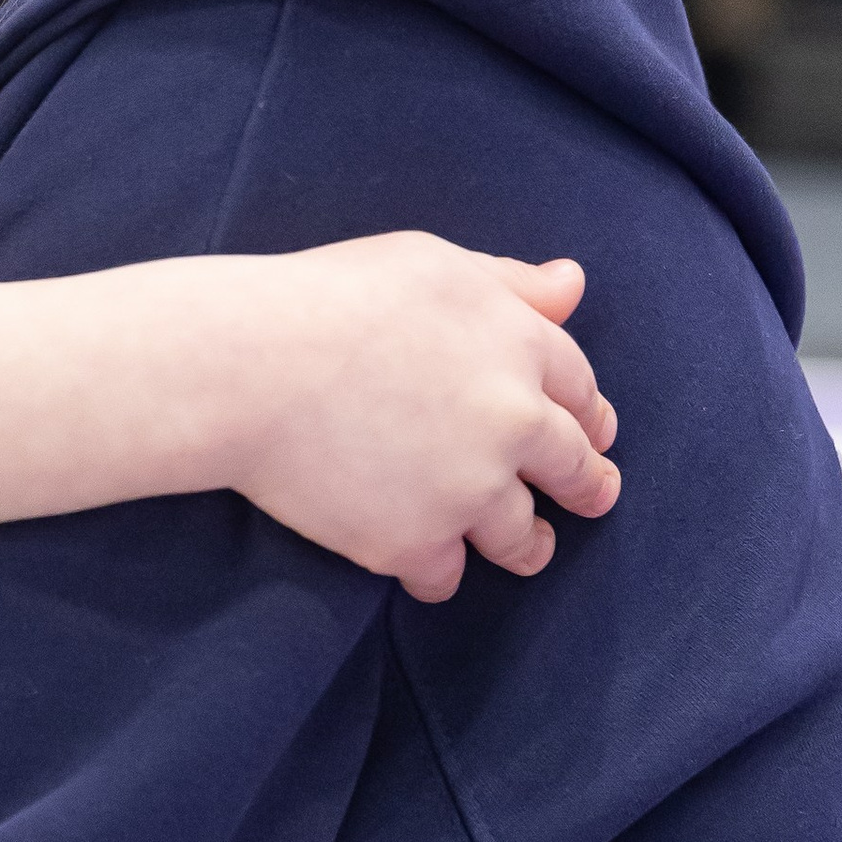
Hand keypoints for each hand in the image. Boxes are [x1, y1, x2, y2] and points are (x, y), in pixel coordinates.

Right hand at [225, 237, 618, 603]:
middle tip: (591, 498)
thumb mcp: (430, 264)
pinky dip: (438, 573)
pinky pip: (447, 577)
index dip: (587, 415)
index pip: (582, 390)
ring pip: (522, 537)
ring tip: (525, 550)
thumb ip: (509, 282)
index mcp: (520, 346)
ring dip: (527, 544)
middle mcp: (512, 424)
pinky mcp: (414, 543)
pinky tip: (428, 567)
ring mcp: (468, 491)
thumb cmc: (328, 299)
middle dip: (587, 486)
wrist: (249, 369)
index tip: (591, 433)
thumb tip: (574, 284)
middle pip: (573, 468)